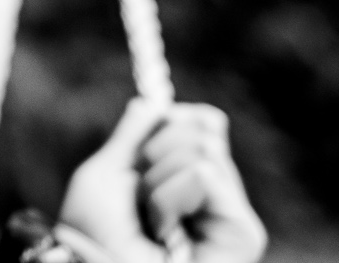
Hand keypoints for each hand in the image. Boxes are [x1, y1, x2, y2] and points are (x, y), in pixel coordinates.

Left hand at [58, 99, 267, 262]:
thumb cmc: (95, 233)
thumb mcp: (106, 172)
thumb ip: (134, 135)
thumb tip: (152, 103)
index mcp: (188, 184)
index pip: (201, 124)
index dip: (168, 125)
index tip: (139, 155)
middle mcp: (215, 200)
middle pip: (203, 131)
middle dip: (155, 154)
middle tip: (138, 197)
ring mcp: (231, 217)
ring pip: (202, 149)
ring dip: (156, 182)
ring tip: (149, 221)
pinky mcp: (243, 235)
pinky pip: (203, 173)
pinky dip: (168, 195)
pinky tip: (162, 229)